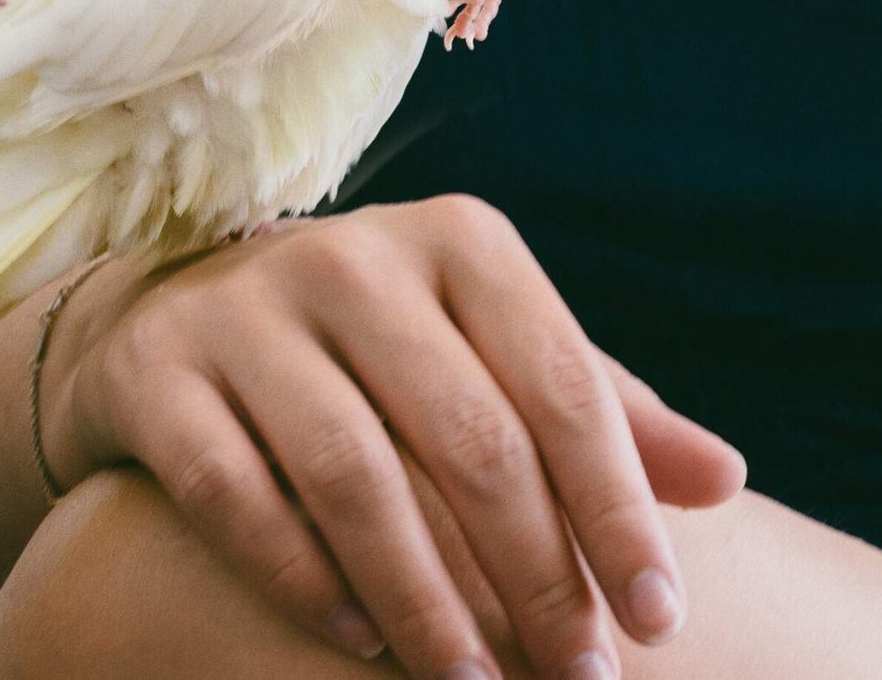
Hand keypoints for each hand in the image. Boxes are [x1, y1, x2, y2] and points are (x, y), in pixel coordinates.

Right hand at [44, 195, 747, 679]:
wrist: (176, 315)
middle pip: (468, 434)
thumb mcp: (492, 354)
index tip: (661, 620)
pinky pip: (235, 494)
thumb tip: (725, 480)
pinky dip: (304, 580)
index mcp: (460, 242)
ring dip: (424, 600)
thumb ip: (602, 413)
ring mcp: (245, 308)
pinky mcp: (156, 371)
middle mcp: (354, 257)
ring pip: (352, 473)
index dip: (618, 509)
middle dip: (535, 576)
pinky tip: (360, 644)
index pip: (563, 382)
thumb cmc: (382, 351)